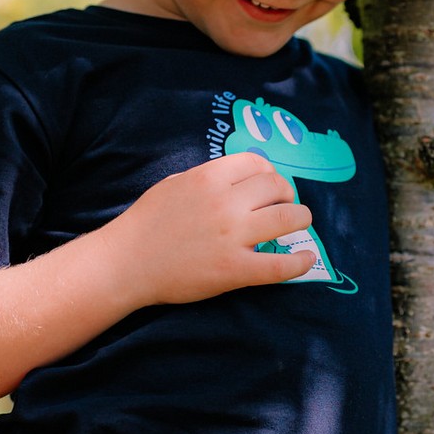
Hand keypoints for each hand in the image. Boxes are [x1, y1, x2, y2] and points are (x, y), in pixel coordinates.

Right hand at [104, 151, 316, 305]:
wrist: (127, 263)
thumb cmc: (147, 222)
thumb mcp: (175, 184)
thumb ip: (209, 178)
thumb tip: (240, 178)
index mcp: (208, 178)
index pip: (256, 164)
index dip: (269, 172)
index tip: (269, 184)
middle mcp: (225, 203)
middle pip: (277, 187)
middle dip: (287, 194)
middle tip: (285, 205)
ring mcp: (232, 237)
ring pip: (288, 218)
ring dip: (301, 219)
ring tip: (299, 223)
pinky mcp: (234, 270)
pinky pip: (279, 266)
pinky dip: (300, 263)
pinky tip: (307, 259)